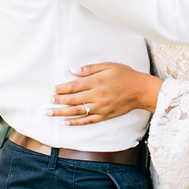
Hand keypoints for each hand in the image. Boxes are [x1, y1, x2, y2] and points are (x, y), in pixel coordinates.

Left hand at [47, 63, 163, 125]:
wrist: (140, 90)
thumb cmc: (125, 75)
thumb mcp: (109, 66)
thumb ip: (90, 69)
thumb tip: (73, 71)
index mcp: (96, 82)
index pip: (74, 86)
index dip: (62, 89)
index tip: (53, 90)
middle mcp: (96, 96)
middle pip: (73, 100)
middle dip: (58, 100)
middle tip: (48, 101)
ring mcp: (100, 108)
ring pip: (77, 111)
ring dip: (61, 112)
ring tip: (50, 113)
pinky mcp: (104, 116)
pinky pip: (87, 121)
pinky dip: (75, 122)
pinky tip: (66, 123)